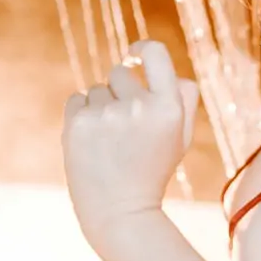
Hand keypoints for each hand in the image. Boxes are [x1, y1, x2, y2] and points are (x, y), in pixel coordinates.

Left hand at [63, 41, 200, 260]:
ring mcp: (105, 114)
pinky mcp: (77, 123)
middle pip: (121, 73)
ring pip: (97, 89)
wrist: (119, 212)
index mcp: (168, 107)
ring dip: (102, 108)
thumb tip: (166, 67)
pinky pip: (77, 99)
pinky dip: (82, 116)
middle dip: (122, 92)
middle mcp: (138, 106)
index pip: (155, 53)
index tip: (135, 53)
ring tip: (109, 142)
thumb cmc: (152, 171)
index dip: (143, 49)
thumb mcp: (180, 138)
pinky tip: (93, 142)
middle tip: (126, 128)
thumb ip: (183, 99)